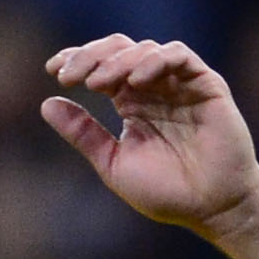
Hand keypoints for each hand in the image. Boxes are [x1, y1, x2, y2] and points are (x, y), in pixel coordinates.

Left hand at [41, 36, 258, 233]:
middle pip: (118, 50)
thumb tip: (46, 103)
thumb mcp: (113, 163)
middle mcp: (154, 87)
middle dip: (90, 56)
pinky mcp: (205, 84)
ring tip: (97, 83)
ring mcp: (179, 83)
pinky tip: (134, 80)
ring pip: (145, 50)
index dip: (76, 61)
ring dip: (117, 62)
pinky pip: (179, 57)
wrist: (212, 208)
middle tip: (69, 75)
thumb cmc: (167, 192)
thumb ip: (83, 133)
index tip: (52, 71)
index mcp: (131, 103)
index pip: (100, 67)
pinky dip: (154, 61)